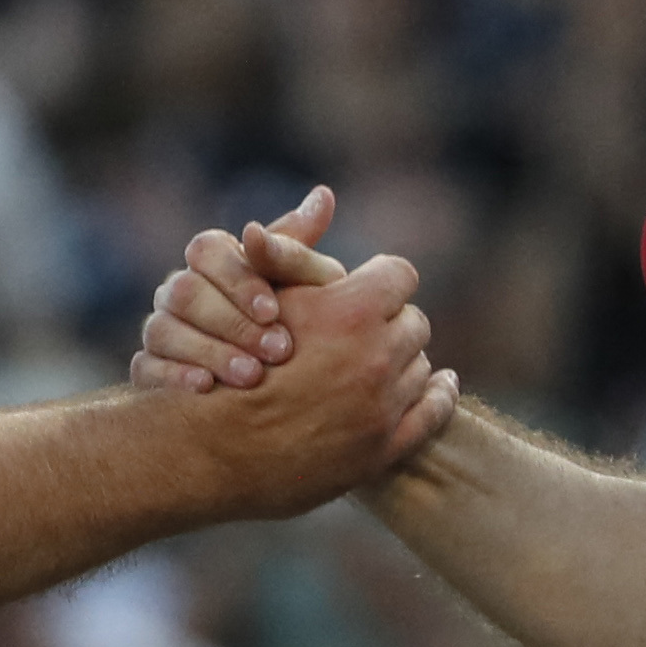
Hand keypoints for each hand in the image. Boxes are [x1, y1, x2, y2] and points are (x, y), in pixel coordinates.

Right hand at [131, 183, 348, 394]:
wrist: (292, 378)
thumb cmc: (304, 317)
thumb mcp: (311, 283)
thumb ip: (301, 249)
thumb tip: (322, 197)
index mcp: (213, 258)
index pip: (206, 251)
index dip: (236, 280)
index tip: (273, 310)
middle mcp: (179, 288)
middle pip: (183, 292)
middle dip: (231, 323)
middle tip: (276, 351)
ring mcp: (161, 326)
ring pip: (162, 329)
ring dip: (208, 351)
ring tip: (251, 376)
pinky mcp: (149, 367)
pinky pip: (145, 367)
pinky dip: (173, 376)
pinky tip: (206, 388)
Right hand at [178, 244, 456, 515]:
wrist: (206, 451)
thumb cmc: (222, 363)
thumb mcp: (257, 297)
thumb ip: (294, 248)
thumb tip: (325, 194)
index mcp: (350, 312)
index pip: (398, 275)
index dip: (380, 280)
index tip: (368, 289)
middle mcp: (375, 358)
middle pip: (413, 322)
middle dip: (392, 324)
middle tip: (370, 331)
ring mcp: (382, 408)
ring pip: (422, 368)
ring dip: (404, 362)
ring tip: (379, 366)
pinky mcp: (383, 449)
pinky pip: (434, 414)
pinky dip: (439, 397)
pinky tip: (438, 387)